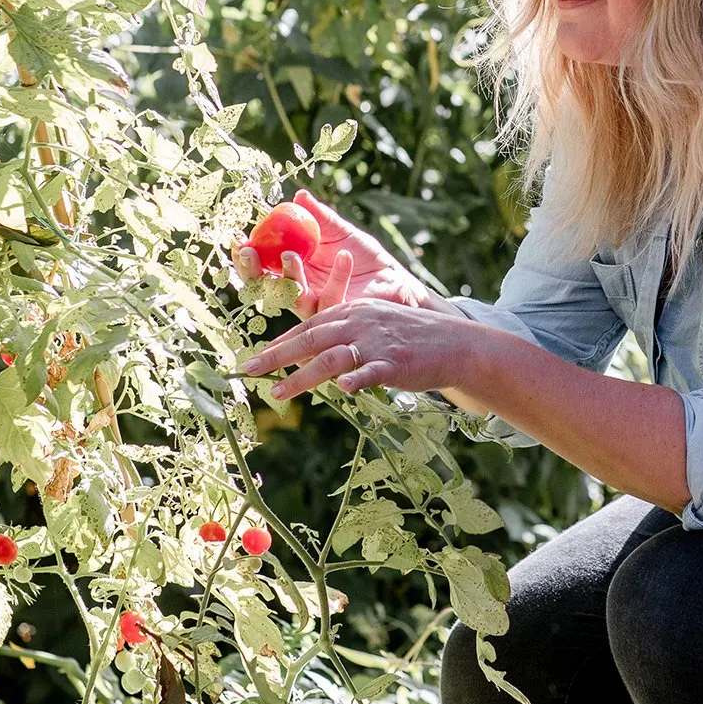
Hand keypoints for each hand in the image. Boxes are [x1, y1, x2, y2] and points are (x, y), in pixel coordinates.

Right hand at [232, 189, 428, 317]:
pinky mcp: (337, 316)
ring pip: (292, 298)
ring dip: (289, 275)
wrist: (394, 278)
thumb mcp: (340, 231)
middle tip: (251, 252)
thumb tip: (299, 194)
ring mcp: (316, 306)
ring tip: (292, 254)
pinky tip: (345, 255)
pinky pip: (331, 298)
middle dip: (253, 271)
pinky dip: (337, 275)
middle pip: (264, 288)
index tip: (239, 238)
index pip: (261, 266)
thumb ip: (319, 217)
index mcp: (295, 269)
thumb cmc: (366, 256)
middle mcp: (299, 291)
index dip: (247, 255)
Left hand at [239, 298, 483, 400]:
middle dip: (276, 355)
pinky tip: (341, 389)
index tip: (257, 357)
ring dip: (301, 376)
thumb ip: (348, 334)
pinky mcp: (394, 363)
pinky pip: (370, 372)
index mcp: (355, 311)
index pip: (310, 325)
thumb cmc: (413, 338)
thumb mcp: (377, 325)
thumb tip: (317, 356)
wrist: (455, 343)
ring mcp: (377, 342)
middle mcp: (361, 322)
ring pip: (331, 357)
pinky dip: (355, 379)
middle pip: (311, 339)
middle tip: (248, 370)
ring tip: (277, 393)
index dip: (282, 341)